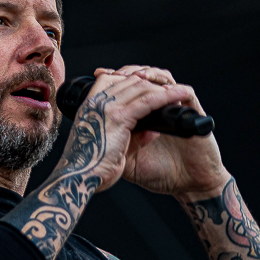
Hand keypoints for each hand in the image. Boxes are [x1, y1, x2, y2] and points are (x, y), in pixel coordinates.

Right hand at [55, 69, 191, 192]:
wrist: (77, 179)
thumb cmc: (89, 168)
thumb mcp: (109, 146)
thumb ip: (131, 136)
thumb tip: (153, 130)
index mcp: (89, 106)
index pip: (114, 80)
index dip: (135, 81)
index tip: (152, 89)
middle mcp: (96, 101)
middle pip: (130, 81)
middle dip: (153, 84)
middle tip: (172, 92)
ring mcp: (106, 107)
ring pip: (141, 87)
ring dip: (164, 88)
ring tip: (182, 93)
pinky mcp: (119, 117)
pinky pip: (148, 100)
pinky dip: (167, 97)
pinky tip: (181, 97)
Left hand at [95, 65, 230, 198]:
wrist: (189, 185)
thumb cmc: (162, 175)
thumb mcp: (130, 162)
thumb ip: (120, 144)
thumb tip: (106, 128)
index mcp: (144, 117)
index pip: (129, 89)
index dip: (116, 79)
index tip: (100, 75)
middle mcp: (160, 110)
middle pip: (145, 78)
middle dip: (130, 72)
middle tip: (117, 73)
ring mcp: (176, 110)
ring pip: (164, 78)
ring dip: (150, 74)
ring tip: (136, 76)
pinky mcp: (193, 114)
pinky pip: (186, 93)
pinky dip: (172, 87)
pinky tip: (160, 88)